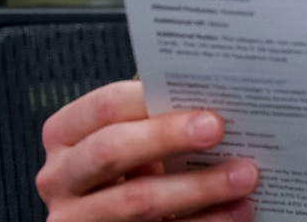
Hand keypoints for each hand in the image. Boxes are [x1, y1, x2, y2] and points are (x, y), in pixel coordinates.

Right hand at [37, 80, 258, 221]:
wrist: (119, 218)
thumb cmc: (136, 162)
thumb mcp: (136, 137)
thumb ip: (162, 117)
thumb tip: (221, 98)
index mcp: (67, 135)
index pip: (105, 106)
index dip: (151, 101)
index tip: (200, 104)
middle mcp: (61, 178)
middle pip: (111, 150)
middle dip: (168, 138)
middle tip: (219, 130)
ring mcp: (75, 220)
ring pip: (136, 202)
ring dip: (198, 188)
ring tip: (245, 176)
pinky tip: (241, 210)